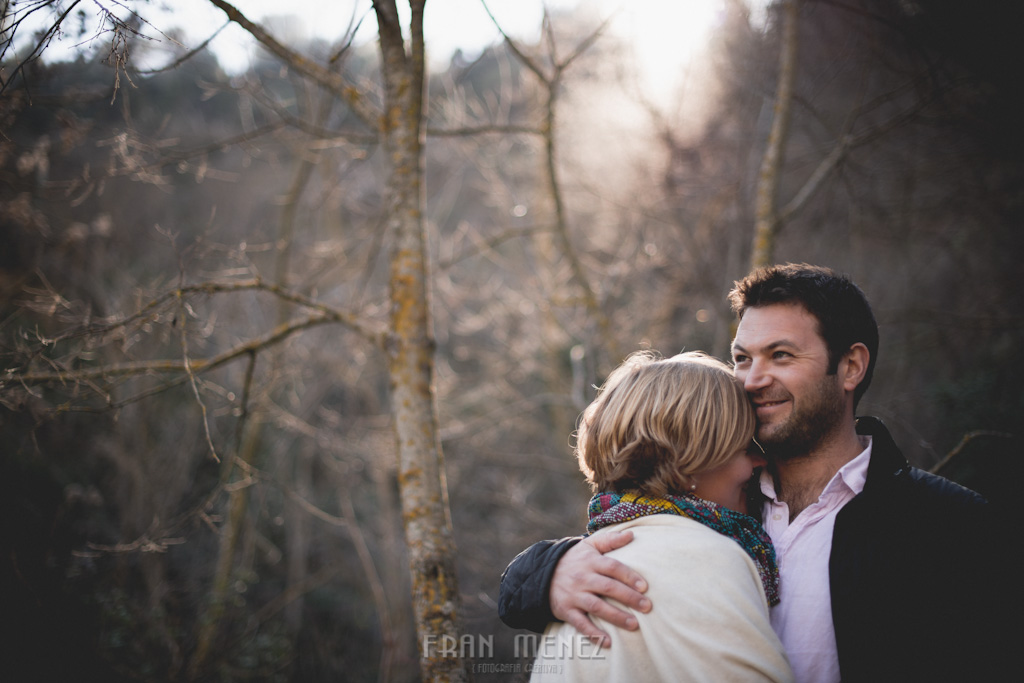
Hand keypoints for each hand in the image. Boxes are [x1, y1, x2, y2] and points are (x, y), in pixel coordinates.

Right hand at [549, 528, 649, 646]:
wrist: (542, 574)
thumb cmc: (574, 559)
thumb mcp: (589, 545)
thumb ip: (610, 540)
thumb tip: (631, 534)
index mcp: (590, 561)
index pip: (613, 567)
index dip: (629, 576)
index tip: (645, 586)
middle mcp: (582, 578)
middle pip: (608, 588)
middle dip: (629, 598)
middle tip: (647, 607)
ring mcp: (574, 595)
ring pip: (596, 607)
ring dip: (616, 617)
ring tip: (634, 624)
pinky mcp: (566, 610)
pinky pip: (580, 623)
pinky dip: (594, 634)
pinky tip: (609, 642)